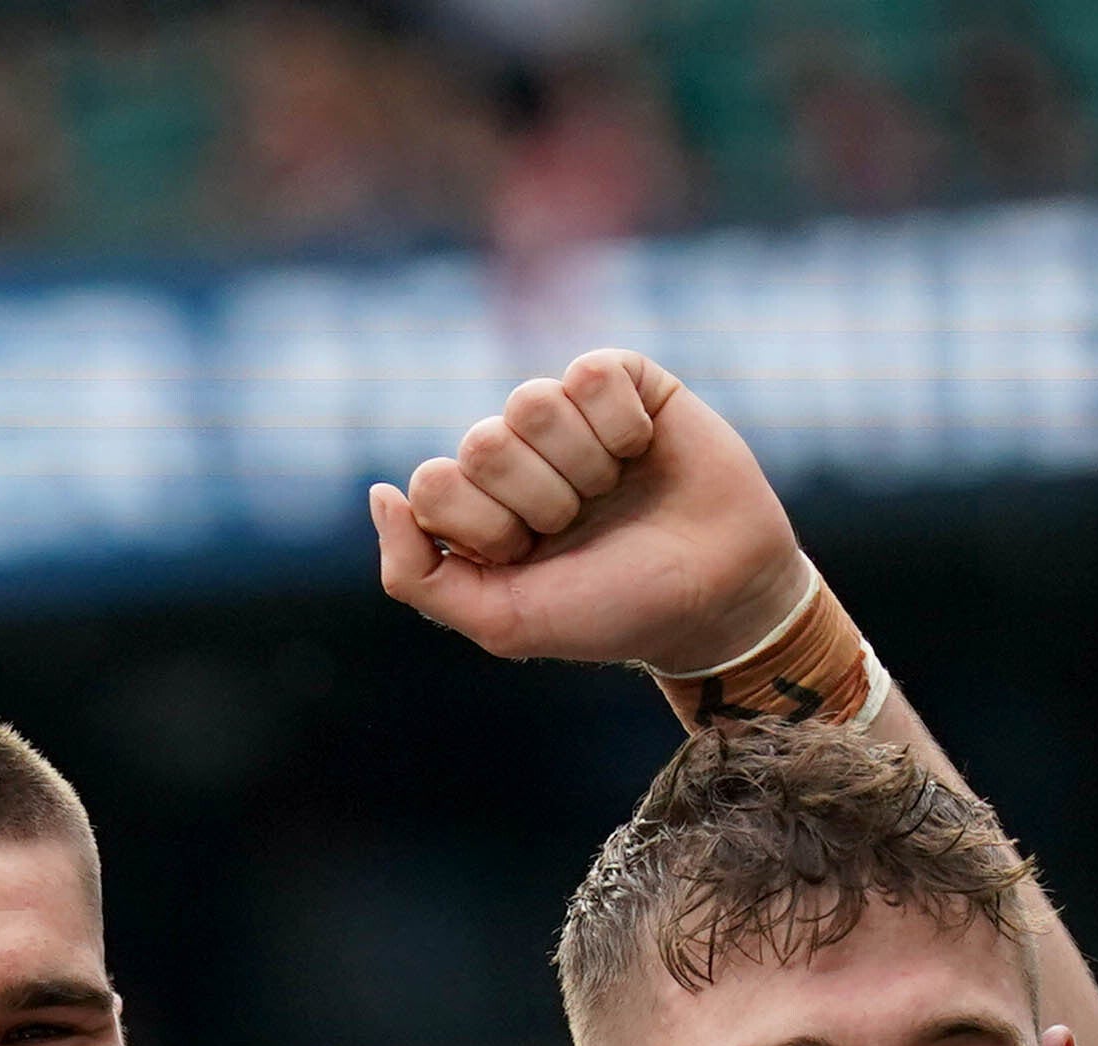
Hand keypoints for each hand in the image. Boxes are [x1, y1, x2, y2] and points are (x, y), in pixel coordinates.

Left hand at [372, 351, 811, 679]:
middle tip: (580, 526)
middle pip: (482, 443)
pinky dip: (622, 425)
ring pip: (531, 401)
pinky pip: (591, 372)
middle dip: (539, 500)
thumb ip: (415, 575)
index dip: (487, 528)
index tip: (532, 557)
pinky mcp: (623, 380)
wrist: (716, 596)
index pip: (434, 483)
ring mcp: (567, 415)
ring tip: (613, 491)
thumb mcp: (503, 621)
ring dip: (582, 464)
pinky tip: (643, 451)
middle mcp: (514, 457)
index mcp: (476, 510)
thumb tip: (380, 493)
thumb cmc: (612, 610)